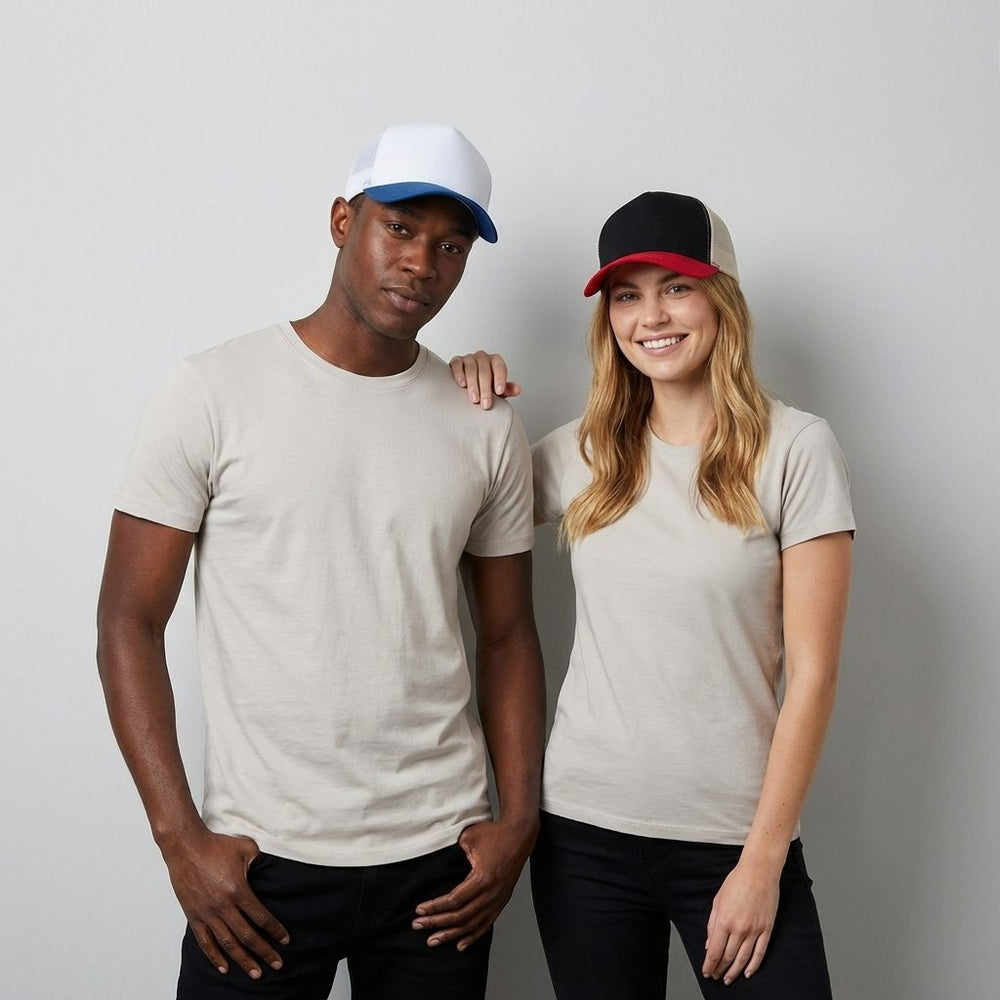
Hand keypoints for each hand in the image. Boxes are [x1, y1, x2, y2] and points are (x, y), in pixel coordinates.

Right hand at [161, 827, 289, 978]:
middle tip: (277, 965)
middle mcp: (223, 906)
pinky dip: (215, 956)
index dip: (275, 931)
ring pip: (227, 943)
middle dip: (264, 952)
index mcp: (238, 890)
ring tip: (255, 973)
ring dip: (242, 960)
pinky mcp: (194, 916)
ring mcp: (207, 913)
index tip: (285, 941)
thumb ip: (260, 862)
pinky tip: (224, 967)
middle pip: (247, 936)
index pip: (261, 917)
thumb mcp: (246, 848)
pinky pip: (205, 942)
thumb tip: (272, 871)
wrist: (186, 846)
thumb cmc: (217, 845)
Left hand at [411, 817, 537, 949]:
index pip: (454, 900)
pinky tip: (460, 945)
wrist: (519, 836)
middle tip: (417, 926)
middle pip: (460, 916)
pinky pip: (486, 924)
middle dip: (436, 923)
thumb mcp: (469, 838)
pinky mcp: (502, 901)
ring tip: (433, 940)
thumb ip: (453, 853)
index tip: (419, 910)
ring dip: (451, 934)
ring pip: (471, 924)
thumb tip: (437, 863)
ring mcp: (497, 900)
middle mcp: (491, 893)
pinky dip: (472, 936)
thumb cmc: (494, 834)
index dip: (435, 907)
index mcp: (482, 878)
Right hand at [449, 352, 520, 409]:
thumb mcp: (497, 390)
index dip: (500, 379)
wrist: (468, 385)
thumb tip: (517, 390)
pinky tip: (462, 384)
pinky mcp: (456, 361)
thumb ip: (507, 389)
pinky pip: (458, 365)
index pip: (499, 367)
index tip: (499, 392)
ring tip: (475, 399)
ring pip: (471, 369)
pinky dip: (459, 374)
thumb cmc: (485, 386)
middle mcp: (482, 357)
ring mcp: (469, 358)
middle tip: (486, 404)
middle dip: (485, 389)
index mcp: (495, 361)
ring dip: (473, 385)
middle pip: (485, 371)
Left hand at [702, 858, 779, 984]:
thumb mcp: (718, 900)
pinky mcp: (767, 929)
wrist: (759, 871)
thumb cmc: (737, 882)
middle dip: (720, 969)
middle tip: (716, 977)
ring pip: (743, 958)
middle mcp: (740, 928)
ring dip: (734, 971)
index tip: (706, 972)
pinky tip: (747, 973)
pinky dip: (753, 966)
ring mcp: (755, 930)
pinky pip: (760, 952)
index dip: (710, 965)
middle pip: (728, 957)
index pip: (715, 951)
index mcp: (724, 920)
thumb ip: (712, 924)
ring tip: (728, 979)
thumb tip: (709, 944)